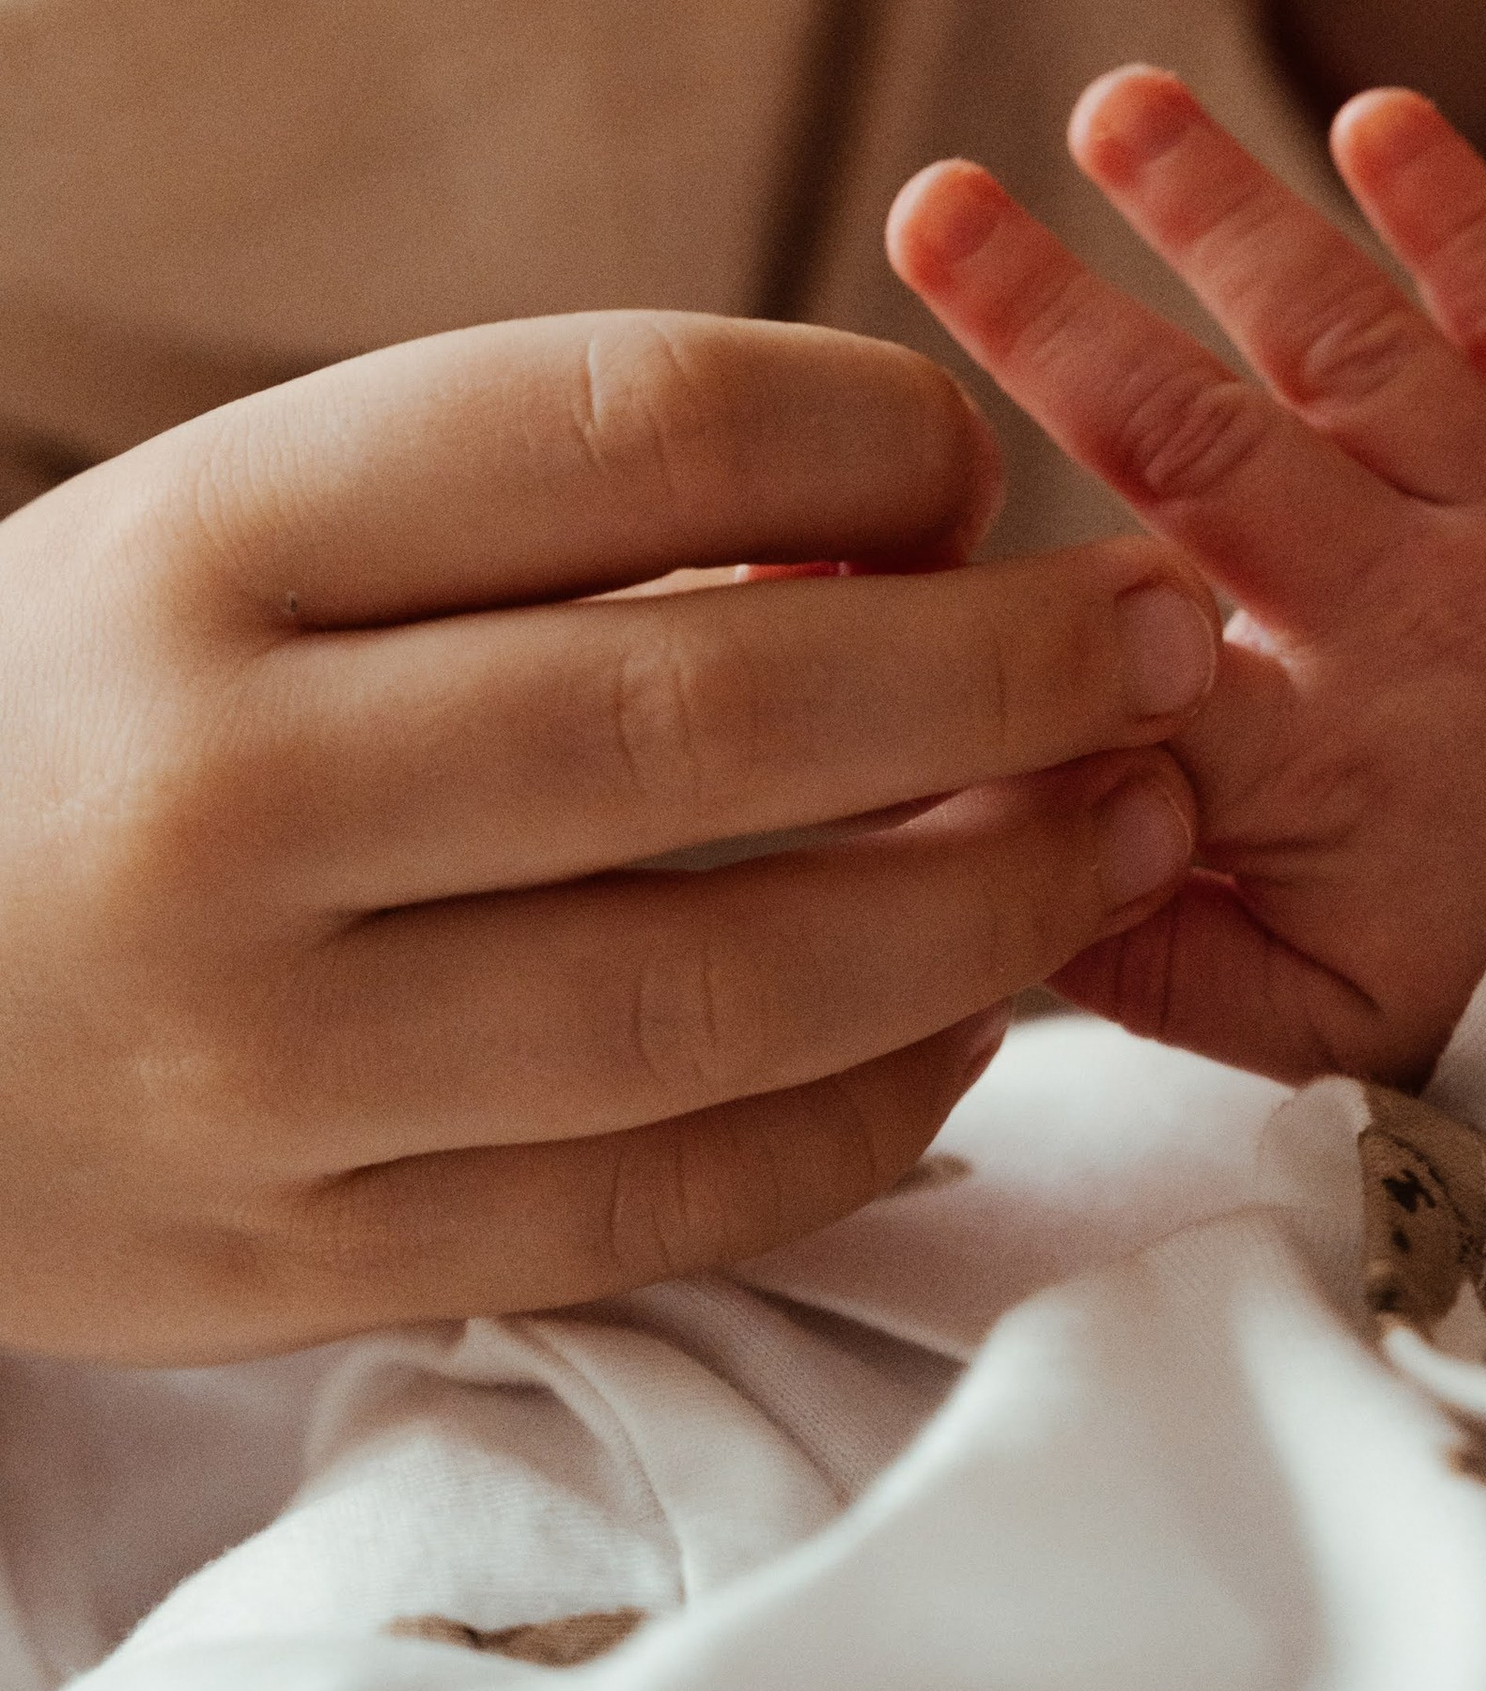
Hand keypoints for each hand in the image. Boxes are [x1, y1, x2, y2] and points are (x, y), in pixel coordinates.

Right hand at [0, 313, 1215, 1360]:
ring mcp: (256, 1056)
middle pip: (712, 719)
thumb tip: (907, 530)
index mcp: (209, 539)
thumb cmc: (92, 706)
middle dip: (1007, 674)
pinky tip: (970, 1032)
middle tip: (1172, 640)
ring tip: (1133, 833)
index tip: (970, 466)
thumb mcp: (236, 524)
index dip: (869, 436)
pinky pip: (649, 1199)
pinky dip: (856, 1117)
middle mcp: (223, 790)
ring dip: (987, 913)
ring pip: (716, 989)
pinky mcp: (296, 1260)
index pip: (630, 430)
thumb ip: (528, 507)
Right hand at [888, 70, 1485, 1087]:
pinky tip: (1375, 118)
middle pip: (1197, 446)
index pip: (1102, 660)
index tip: (865, 509)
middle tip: (933, 204)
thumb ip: (1152, 953)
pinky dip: (1461, 214)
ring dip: (1224, 214)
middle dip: (1051, 316)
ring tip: (1116, 106)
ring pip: (1347, 342)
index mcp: (1317, 778)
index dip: (979, 586)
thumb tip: (984, 874)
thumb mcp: (1344, 1034)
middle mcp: (1411, 624)